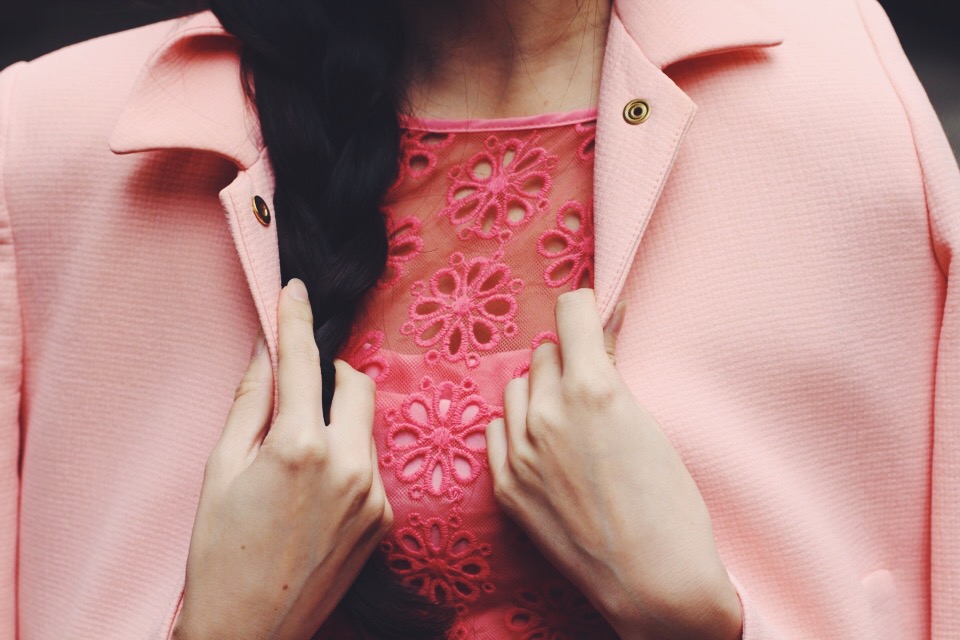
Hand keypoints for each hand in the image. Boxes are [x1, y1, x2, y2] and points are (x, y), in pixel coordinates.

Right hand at [173, 279, 391, 639]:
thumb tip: (266, 352)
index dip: (296, 320)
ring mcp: (374, 494)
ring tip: (299, 455)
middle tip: (300, 388)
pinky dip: (348, 460)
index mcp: (300, 447)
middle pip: (356, 386)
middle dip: (332, 375)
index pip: (304, 363)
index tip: (295, 291)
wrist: (250, 630)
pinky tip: (316, 492)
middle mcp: (349, 465)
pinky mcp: (385, 519)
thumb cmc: (219, 553)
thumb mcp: (220, 470)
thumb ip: (250, 402)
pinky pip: (371, 466)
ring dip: (339, 421)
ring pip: (366, 427)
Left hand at [486, 289, 741, 639]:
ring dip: (539, 391)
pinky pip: (497, 430)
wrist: (654, 583)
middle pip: (543, 351)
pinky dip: (518, 428)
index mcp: (593, 389)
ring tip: (567, 418)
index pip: (571, 311)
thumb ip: (613, 376)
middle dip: (566, 357)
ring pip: (517, 388)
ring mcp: (520, 451)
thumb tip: (600, 335)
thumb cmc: (671, 506)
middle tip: (589, 378)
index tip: (589, 312)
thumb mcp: (650, 423)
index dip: (584, 307)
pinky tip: (543, 445)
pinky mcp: (506, 485)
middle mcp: (548, 413)